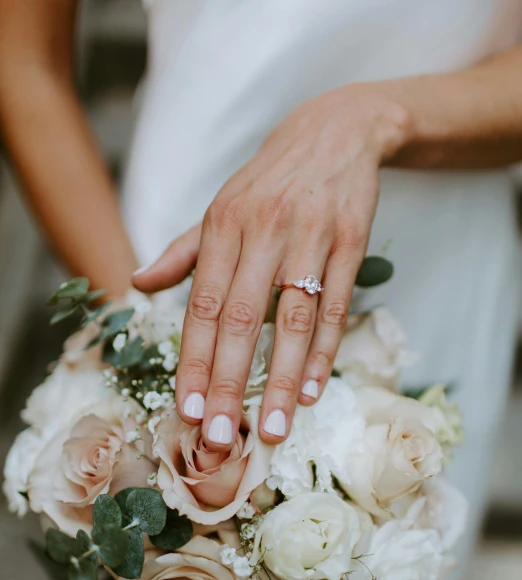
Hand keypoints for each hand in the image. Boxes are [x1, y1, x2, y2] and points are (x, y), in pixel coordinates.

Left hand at [133, 85, 409, 449]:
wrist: (335, 132)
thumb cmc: (268, 182)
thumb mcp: (219, 208)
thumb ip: (181, 253)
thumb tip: (136, 284)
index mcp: (222, 227)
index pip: (201, 307)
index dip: (194, 361)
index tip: (188, 410)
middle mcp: (262, 233)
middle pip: (242, 321)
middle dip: (230, 384)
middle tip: (223, 436)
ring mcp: (310, 238)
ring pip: (294, 321)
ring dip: (283, 380)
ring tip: (276, 429)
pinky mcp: (350, 242)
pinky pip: (337, 305)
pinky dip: (325, 351)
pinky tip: (314, 390)